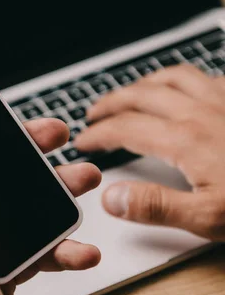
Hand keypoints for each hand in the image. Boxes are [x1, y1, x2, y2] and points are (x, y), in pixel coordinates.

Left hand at [0, 119, 100, 294]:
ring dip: (60, 194)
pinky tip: (84, 252)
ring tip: (86, 183)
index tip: (17, 122)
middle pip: (0, 176)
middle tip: (60, 136)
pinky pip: (44, 247)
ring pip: (28, 207)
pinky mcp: (11, 266)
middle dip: (33, 156)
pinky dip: (66, 248)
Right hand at [75, 65, 224, 239]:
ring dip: (143, 83)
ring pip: (171, 77)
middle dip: (111, 102)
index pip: (125, 128)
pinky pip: (204, 76)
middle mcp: (201, 112)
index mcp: (185, 140)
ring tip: (130, 92)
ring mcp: (223, 101)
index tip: (84, 141)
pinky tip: (183, 87)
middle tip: (94, 112)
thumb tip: (112, 197)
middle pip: (142, 95)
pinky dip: (181, 78)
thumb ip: (154, 206)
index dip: (98, 134)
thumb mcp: (208, 218)